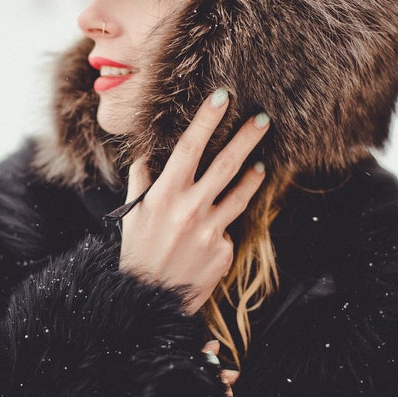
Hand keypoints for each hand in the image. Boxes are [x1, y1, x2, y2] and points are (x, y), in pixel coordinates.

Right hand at [119, 90, 268, 311]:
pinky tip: (217, 229)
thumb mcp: (133, 214)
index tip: (222, 97)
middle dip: (246, 137)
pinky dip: (225, 223)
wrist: (150, 299)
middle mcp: (189, 209)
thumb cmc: (138, 252)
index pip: (189, 148)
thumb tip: (145, 155)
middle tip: (264, 118)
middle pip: (225, 164)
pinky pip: (230, 228)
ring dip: (253, 173)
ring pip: (240, 193)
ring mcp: (210, 230)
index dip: (206, 120)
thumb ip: (142, 181)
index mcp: (164, 195)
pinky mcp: (223, 251)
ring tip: (261, 163)